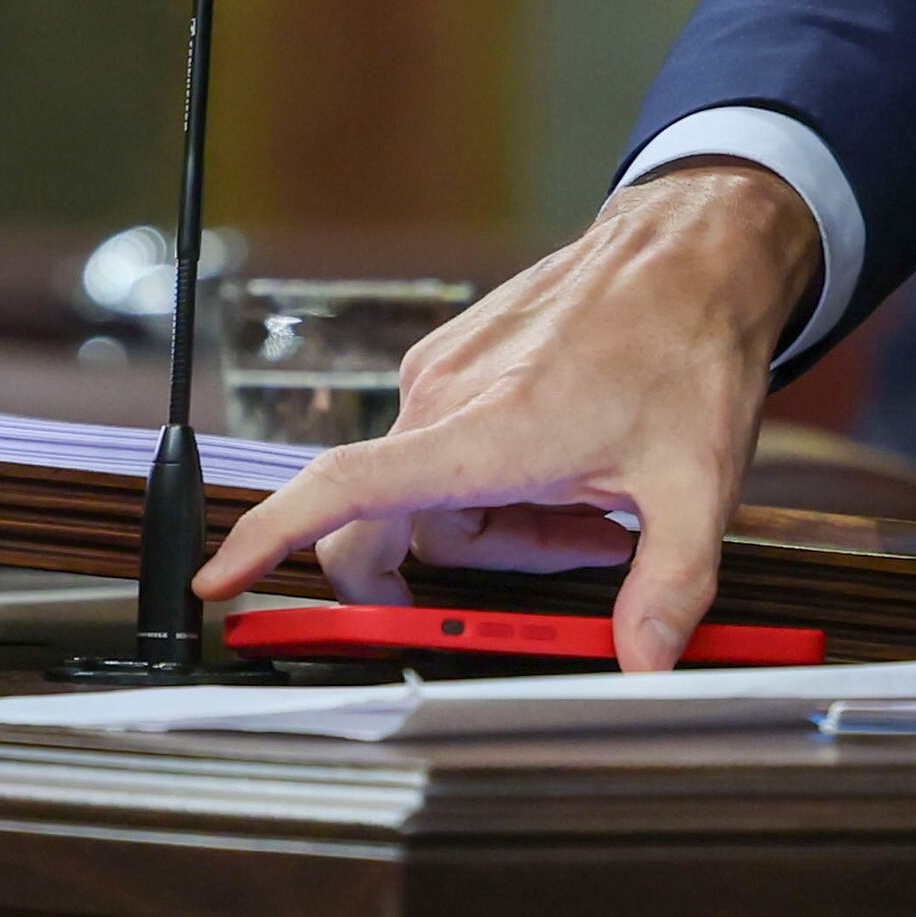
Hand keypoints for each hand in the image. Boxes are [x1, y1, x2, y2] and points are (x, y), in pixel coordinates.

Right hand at [189, 162, 820, 671]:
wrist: (692, 250)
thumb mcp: (697, 485)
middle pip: (399, 525)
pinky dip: (499, 478)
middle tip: (578, 550)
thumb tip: (647, 666)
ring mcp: (443, 373)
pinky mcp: (453, 358)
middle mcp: (443, 398)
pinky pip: (447, 449)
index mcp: (485, 432)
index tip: (218, 580)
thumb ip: (669, 586)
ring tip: (595, 505)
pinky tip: (575, 466)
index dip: (269, 540)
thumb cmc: (689, 349)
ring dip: (500, 522)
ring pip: (433, 493)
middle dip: (474, 565)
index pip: (342, 489)